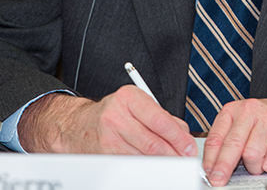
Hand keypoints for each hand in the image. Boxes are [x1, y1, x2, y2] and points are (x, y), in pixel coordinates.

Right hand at [17, 88, 196, 156]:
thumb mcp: (136, 105)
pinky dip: (147, 168)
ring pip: (145, 157)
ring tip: (173, 163)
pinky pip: (133, 164)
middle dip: (174, 154)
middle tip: (185, 159)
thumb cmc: (112, 113)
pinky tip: (154, 166)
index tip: (189, 147)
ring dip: (162, 163)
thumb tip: (183, 134)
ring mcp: (109, 137)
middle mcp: (117, 116)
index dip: (178, 137)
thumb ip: (162, 116)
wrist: (78, 125)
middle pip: (154, 142)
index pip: (160, 120)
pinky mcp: (106, 155)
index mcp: (129, 98)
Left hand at [200, 96, 266, 186]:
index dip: (210, 159)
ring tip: (263, 162)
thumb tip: (215, 166)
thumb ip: (234, 140)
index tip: (207, 174)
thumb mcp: (252, 125)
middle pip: (231, 146)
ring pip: (251, 155)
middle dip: (223, 169)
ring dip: (256, 167)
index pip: (217, 136)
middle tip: (218, 183)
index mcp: (238, 109)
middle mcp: (252, 110)